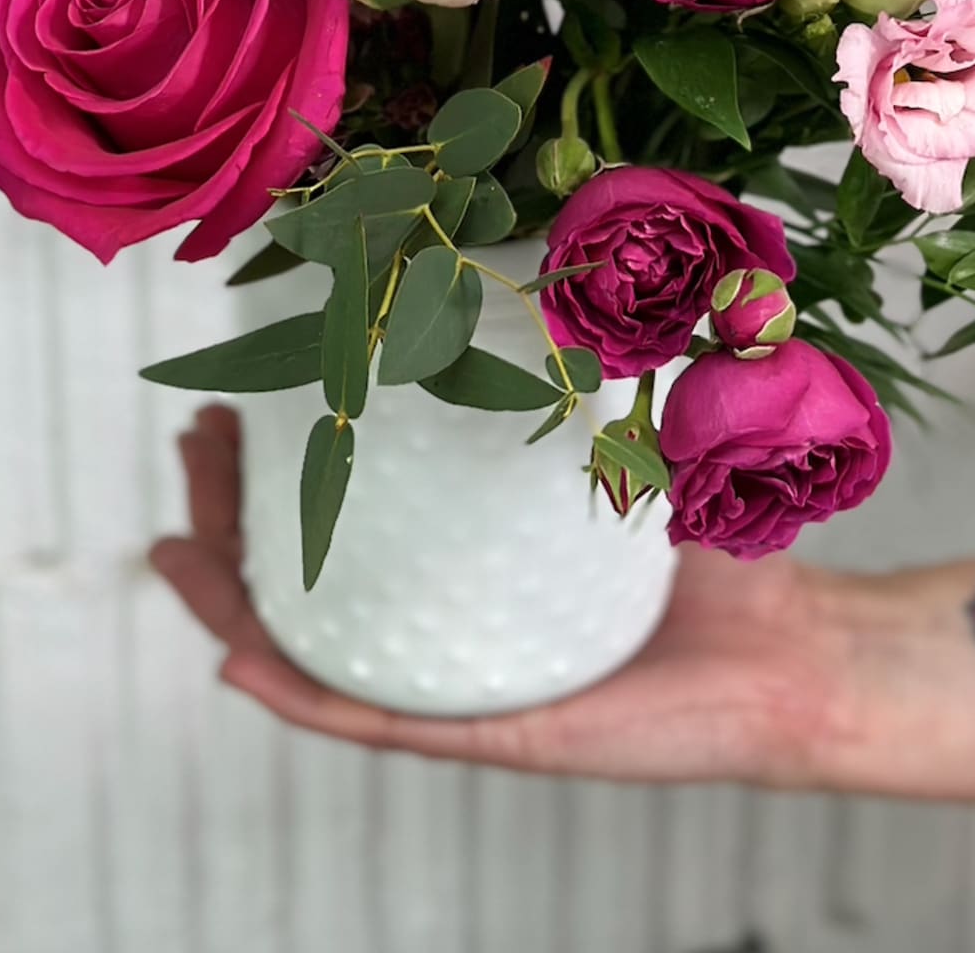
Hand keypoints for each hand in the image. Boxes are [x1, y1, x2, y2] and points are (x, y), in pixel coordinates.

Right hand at [149, 404, 854, 786]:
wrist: (798, 653)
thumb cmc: (726, 546)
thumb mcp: (647, 431)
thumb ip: (605, 353)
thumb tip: (572, 237)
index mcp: (473, 552)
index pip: (359, 504)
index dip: (286, 456)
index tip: (236, 397)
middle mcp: (455, 615)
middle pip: (314, 573)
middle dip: (236, 514)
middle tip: (195, 446)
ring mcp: (465, 681)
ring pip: (318, 649)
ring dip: (235, 602)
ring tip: (176, 551)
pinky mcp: (494, 736)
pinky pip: (377, 720)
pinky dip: (302, 695)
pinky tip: (241, 659)